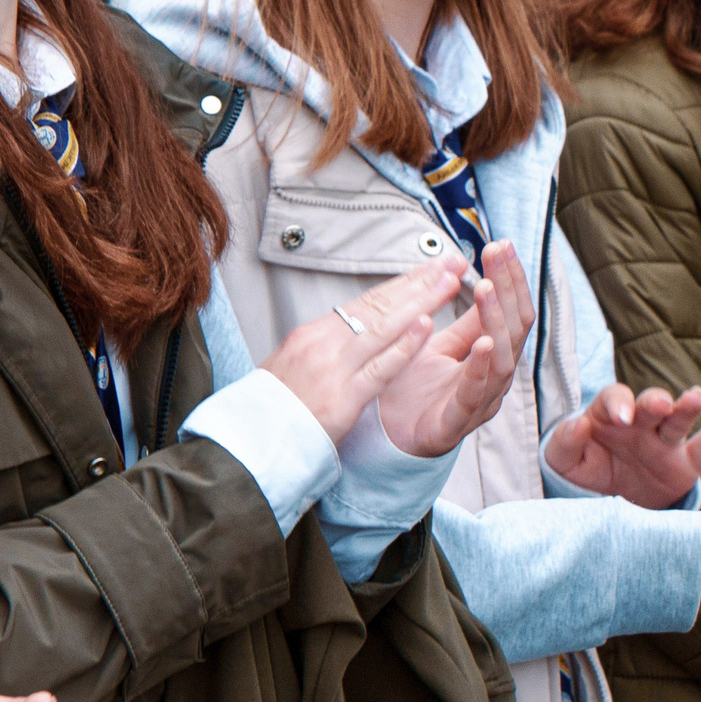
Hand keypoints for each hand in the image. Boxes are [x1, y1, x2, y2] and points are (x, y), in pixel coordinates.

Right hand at [260, 264, 466, 444]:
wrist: (248, 439)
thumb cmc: (272, 407)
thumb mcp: (292, 364)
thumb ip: (324, 348)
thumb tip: (349, 332)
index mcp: (313, 333)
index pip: (367, 302)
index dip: (403, 283)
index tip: (431, 268)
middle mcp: (324, 343)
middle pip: (380, 305)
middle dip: (421, 282)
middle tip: (452, 262)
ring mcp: (333, 369)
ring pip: (384, 328)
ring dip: (422, 302)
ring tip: (451, 282)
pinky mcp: (342, 400)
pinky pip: (379, 369)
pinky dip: (404, 347)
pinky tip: (426, 327)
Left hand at [376, 239, 532, 458]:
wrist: (388, 436)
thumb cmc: (418, 389)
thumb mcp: (442, 344)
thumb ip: (468, 321)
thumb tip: (486, 278)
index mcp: (490, 357)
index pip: (511, 312)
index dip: (509, 279)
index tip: (501, 244)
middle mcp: (493, 378)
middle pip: (514, 330)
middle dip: (508, 289)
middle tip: (499, 253)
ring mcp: (478, 402)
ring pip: (502, 360)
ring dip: (495, 321)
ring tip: (488, 289)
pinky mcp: (454, 424)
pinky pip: (475, 395)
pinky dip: (482, 368)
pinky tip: (485, 344)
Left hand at [546, 385, 700, 510]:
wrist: (600, 502)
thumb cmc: (578, 471)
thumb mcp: (562, 459)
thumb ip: (566, 441)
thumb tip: (579, 423)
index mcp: (606, 416)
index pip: (614, 400)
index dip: (618, 405)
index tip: (620, 418)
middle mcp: (638, 423)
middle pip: (649, 405)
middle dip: (654, 402)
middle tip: (658, 405)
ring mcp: (663, 442)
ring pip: (678, 420)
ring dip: (686, 408)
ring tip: (695, 397)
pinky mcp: (684, 465)